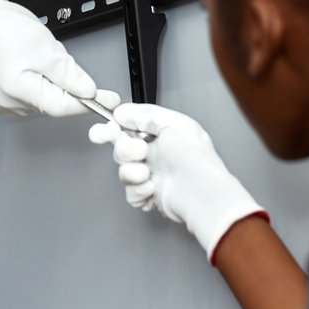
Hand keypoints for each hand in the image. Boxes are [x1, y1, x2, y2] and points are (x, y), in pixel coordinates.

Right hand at [0, 0, 119, 115]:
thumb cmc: (1, 27)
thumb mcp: (44, 44)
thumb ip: (67, 72)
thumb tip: (88, 91)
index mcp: (18, 89)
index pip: (63, 107)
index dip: (87, 103)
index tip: (106, 99)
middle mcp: (6, 103)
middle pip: (51, 104)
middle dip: (64, 87)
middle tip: (57, 60)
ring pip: (39, 101)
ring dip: (47, 85)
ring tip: (34, 59)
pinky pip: (25, 98)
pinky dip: (32, 86)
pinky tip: (24, 67)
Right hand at [89, 103, 264, 259]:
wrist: (203, 193)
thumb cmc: (196, 158)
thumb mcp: (172, 124)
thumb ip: (144, 115)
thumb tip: (122, 112)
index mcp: (159, 135)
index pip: (128, 127)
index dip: (111, 128)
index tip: (104, 129)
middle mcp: (154, 154)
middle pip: (121, 148)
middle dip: (124, 149)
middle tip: (138, 152)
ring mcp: (152, 175)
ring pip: (123, 171)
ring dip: (131, 171)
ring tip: (147, 172)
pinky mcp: (150, 196)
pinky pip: (131, 193)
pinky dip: (138, 190)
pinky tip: (152, 187)